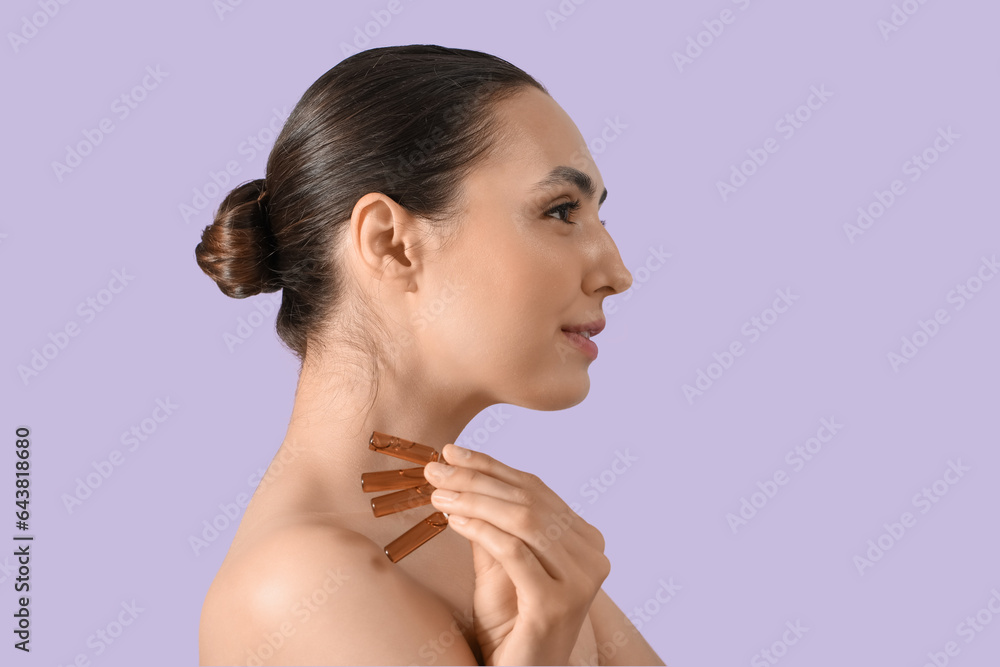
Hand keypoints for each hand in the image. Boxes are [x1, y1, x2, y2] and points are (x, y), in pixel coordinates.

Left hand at [423, 443, 610, 665]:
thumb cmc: (509, 627)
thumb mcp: (499, 567)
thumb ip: (492, 525)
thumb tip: (462, 475)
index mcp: (585, 542)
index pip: (536, 490)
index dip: (492, 466)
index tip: (452, 452)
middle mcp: (592, 557)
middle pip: (529, 501)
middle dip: (476, 478)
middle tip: (435, 467)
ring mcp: (580, 581)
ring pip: (523, 520)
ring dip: (473, 499)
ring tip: (437, 492)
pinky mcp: (556, 604)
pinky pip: (513, 552)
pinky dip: (480, 529)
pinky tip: (453, 519)